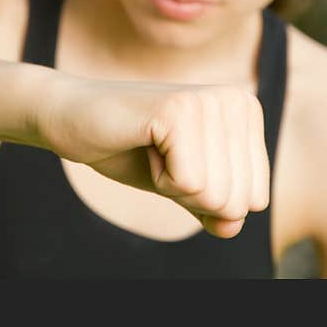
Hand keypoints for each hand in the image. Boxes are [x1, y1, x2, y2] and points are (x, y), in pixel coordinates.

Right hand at [37, 75, 268, 237]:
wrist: (71, 119)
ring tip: (152, 148)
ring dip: (173, 184)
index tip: (177, 161)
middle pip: (237, 199)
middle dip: (191, 193)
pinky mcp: (179, 111)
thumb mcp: (183, 188)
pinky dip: (159, 178)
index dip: (207, 196)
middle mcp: (237, 101)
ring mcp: (209, 102)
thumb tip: (233, 226)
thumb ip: (217, 209)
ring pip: (215, 194)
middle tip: (161, 155)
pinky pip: (189, 184)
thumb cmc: (129, 150)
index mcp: (247, 113)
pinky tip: (143, 143)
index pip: (255, 198)